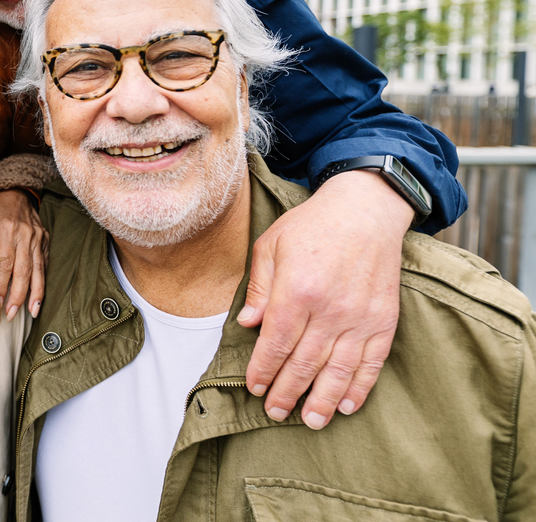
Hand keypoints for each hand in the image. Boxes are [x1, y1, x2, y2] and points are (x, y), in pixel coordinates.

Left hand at [0, 189, 46, 319]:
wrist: (18, 190)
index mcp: (10, 230)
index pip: (6, 263)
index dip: (2, 283)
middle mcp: (27, 236)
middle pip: (24, 271)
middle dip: (18, 295)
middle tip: (12, 313)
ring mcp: (38, 239)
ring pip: (38, 270)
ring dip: (35, 293)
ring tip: (32, 311)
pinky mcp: (45, 241)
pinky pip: (44, 264)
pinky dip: (43, 281)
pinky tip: (40, 296)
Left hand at [241, 170, 408, 429]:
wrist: (365, 211)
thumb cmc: (311, 226)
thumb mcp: (270, 245)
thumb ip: (258, 287)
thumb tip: (247, 325)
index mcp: (297, 290)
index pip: (276, 343)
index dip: (263, 370)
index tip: (253, 388)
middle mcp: (330, 309)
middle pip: (305, 363)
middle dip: (287, 392)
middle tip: (275, 412)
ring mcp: (360, 317)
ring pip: (339, 370)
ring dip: (323, 400)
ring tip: (310, 422)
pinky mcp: (384, 320)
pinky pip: (372, 362)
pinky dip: (360, 386)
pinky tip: (346, 404)